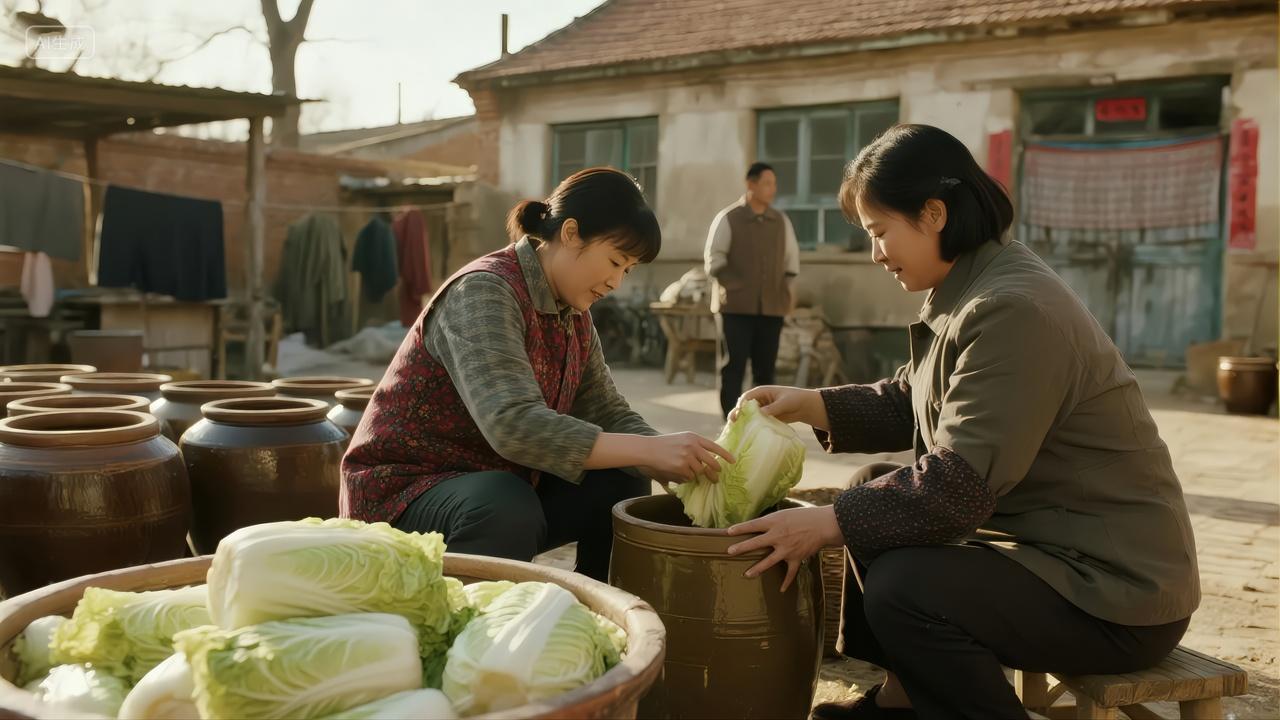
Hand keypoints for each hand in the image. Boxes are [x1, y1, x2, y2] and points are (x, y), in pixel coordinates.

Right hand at [640, 432, 735, 483]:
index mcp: (693, 438)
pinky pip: (688, 478)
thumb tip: (709, 460)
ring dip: (694, 475)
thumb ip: (695, 447)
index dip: (725, 454)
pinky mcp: (681, 468)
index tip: (733, 461)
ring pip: (699, 472)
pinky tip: (674, 472)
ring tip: (682, 470)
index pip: (714, 446)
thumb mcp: (681, 439)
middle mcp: (693, 446)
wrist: (646, 449)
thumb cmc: (662, 445)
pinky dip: (684, 478)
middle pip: (712, 462)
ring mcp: (688, 457)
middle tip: (716, 477)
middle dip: (715, 471)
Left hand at [726, 505, 843, 591]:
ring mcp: (786, 548)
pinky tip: (781, 590)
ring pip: (769, 561)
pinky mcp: (796, 558)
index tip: (728, 532)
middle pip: (756, 543)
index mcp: (774, 522)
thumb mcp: (784, 514)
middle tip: (730, 551)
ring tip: (747, 574)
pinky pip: (790, 573)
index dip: (740, 528)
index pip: (753, 525)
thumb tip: (757, 527)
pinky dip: (786, 582)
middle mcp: (778, 536)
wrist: (823, 524)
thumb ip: (771, 522)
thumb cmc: (803, 516)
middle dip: (742, 548)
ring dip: (757, 568)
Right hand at [732, 385, 827, 428]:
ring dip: (741, 422)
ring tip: (735, 429)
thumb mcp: (784, 402)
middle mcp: (759, 400)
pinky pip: (755, 422)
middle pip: (744, 407)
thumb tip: (761, 413)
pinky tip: (745, 434)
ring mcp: (761, 410)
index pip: (747, 397)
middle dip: (737, 413)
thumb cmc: (795, 399)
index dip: (741, 405)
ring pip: (747, 415)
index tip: (738, 413)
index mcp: (761, 392)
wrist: (804, 407)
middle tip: (732, 421)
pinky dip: (750, 427)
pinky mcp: (764, 418)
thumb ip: (773, 408)